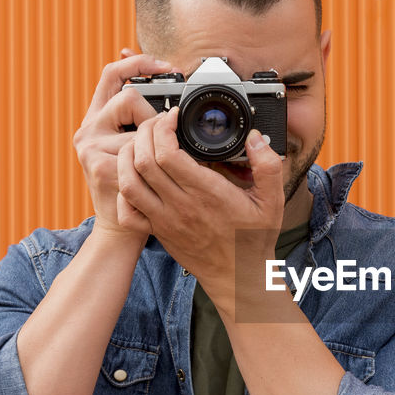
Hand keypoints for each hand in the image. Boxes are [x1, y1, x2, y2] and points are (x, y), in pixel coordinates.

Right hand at [72, 53, 175, 237]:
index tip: (166, 66)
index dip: (138, 64)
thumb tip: (157, 77)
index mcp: (96, 120)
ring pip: (138, 127)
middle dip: (154, 117)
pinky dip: (154, 165)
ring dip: (155, 145)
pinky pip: (140, 152)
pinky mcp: (101, 167)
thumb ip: (140, 118)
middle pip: (129, 98)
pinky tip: (150, 181)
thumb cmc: (134, 185)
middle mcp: (88, 131)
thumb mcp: (133, 146)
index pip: (112, 75)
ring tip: (152, 167)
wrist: (121, 229)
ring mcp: (91, 149)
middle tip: (160, 140)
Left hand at [117, 106, 285, 300]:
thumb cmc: (253, 239)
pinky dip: (123, 189)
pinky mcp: (157, 231)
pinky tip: (136, 177)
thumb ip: (268, 166)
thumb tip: (255, 137)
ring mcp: (164, 220)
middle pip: (143, 160)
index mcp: (207, 193)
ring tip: (141, 143)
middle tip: (157, 123)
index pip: (168, 153)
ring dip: (128, 156)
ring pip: (128, 182)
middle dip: (144, 132)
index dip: (164, 127)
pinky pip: (126, 210)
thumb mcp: (272, 201)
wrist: (238, 277)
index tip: (173, 117)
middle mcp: (181, 205)